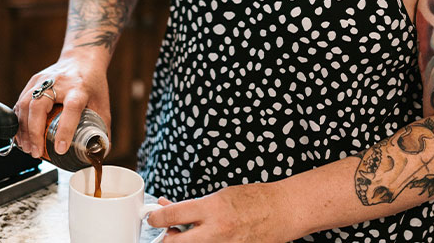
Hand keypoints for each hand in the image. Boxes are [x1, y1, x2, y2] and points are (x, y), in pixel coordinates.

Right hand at [13, 52, 109, 157]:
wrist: (82, 59)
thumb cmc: (92, 83)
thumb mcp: (103, 105)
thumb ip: (101, 129)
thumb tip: (99, 154)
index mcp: (79, 88)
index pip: (71, 108)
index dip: (65, 130)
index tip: (60, 149)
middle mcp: (59, 82)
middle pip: (39, 105)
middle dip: (34, 133)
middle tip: (36, 152)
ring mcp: (43, 79)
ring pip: (25, 104)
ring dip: (23, 130)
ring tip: (27, 148)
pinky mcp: (33, 81)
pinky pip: (20, 102)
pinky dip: (18, 121)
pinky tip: (21, 135)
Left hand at [146, 183, 294, 242]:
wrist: (281, 212)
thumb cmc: (251, 200)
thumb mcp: (219, 196)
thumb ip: (193, 205)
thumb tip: (168, 207)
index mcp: (213, 209)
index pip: (173, 215)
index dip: (156, 217)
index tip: (152, 217)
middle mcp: (217, 232)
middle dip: (166, 239)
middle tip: (165, 232)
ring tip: (188, 234)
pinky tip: (203, 237)